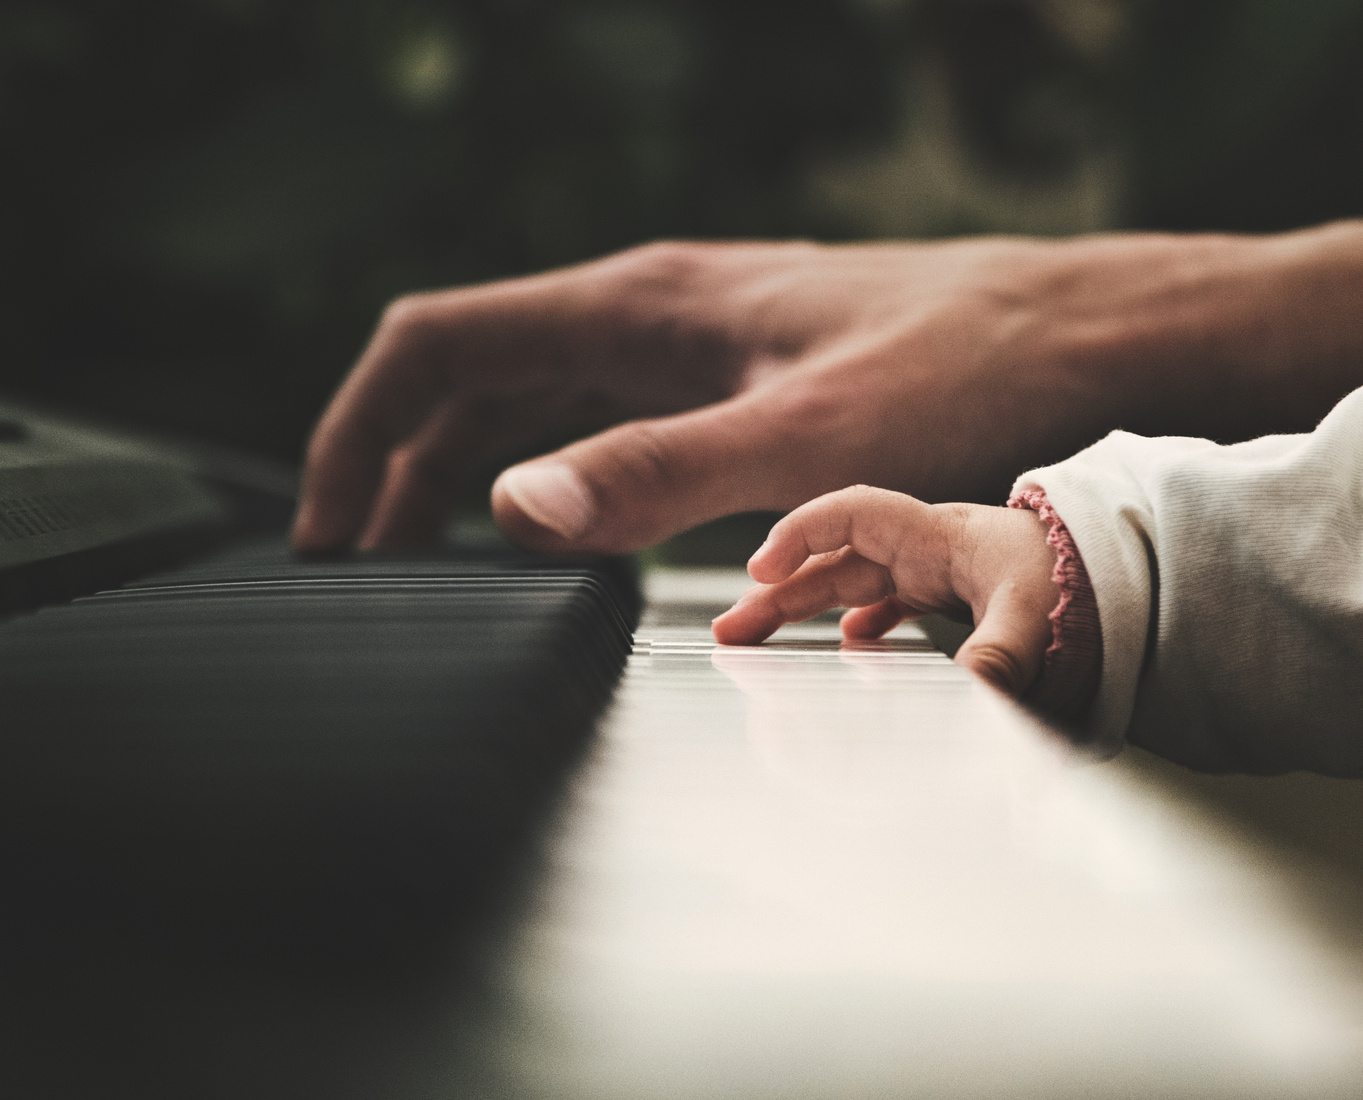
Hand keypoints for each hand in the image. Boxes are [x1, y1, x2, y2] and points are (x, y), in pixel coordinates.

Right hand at [292, 228, 1355, 554]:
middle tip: (357, 566)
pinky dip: (539, 472)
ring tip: (420, 556)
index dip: (356, 432)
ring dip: (457, 471)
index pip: (435, 347)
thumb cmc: (965, 366)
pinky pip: (595, 419)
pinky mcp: (728, 378)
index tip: (325, 530)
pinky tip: (547, 525)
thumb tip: (510, 509)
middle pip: (464, 375)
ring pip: (527, 399)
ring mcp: (686, 342)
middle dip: (391, 463)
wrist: (1080, 333)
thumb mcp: (807, 437)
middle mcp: (646, 313)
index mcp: (636, 306)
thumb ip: (658, 473)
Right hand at [711, 485, 1059, 696]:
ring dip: (801, 608)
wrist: (1128, 571)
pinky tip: (841, 646)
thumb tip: (971, 693)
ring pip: (847, 584)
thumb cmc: (1082, 578)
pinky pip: (883, 602)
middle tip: (731, 630)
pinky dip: (854, 622)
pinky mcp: (946, 596)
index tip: (761, 571)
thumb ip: (1002, 652)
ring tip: (756, 641)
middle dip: (777, 591)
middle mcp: (925, 549)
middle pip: (832, 560)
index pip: (852, 513)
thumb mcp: (1038, 613)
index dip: (799, 534)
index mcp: (937, 536)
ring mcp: (932, 572)